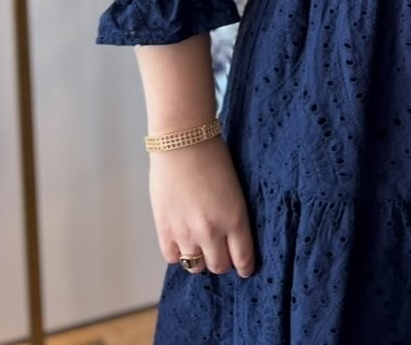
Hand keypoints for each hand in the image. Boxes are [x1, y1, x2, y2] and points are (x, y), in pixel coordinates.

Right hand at [150, 136, 255, 277]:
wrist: (184, 141)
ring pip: (195, 266)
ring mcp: (186, 232)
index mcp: (235, 217)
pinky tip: (183, 241)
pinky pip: (172, 257)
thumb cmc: (214, 157)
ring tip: (202, 248)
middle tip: (223, 254)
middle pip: (219, 266)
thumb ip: (233, 215)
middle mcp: (211, 230)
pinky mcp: (164, 229)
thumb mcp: (236, 188)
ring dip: (200, 260)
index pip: (243, 257)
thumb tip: (231, 236)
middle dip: (223, 263)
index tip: (246, 269)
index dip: (245, 267)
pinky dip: (179, 253)